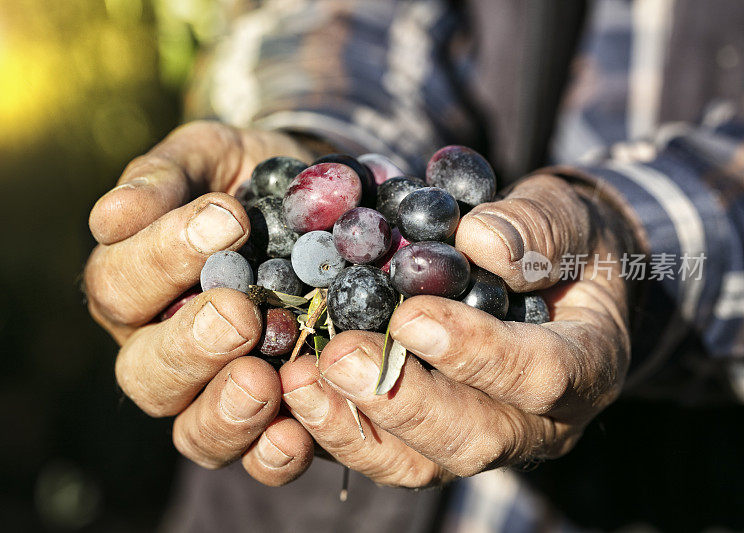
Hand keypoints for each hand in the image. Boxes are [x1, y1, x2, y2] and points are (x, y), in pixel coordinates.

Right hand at [84, 121, 318, 485]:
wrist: (324, 208)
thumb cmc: (251, 179)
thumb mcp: (210, 155)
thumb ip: (164, 176)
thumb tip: (111, 216)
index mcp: (134, 283)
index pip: (119, 284)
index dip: (162, 258)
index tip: (228, 220)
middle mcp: (162, 346)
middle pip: (144, 372)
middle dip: (189, 346)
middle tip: (239, 314)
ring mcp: (215, 390)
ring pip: (190, 429)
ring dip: (223, 411)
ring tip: (262, 380)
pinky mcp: (271, 418)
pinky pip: (255, 459)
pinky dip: (270, 456)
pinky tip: (295, 435)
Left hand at [280, 175, 635, 485]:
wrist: (549, 276)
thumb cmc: (561, 242)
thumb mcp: (567, 217)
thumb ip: (538, 228)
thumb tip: (481, 243)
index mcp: (586, 365)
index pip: (541, 375)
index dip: (475, 352)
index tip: (409, 317)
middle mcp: (536, 421)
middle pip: (472, 438)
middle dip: (399, 400)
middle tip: (338, 356)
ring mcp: (481, 435)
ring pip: (420, 463)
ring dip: (354, 426)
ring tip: (300, 379)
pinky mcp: (430, 439)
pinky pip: (383, 454)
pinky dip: (335, 429)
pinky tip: (295, 389)